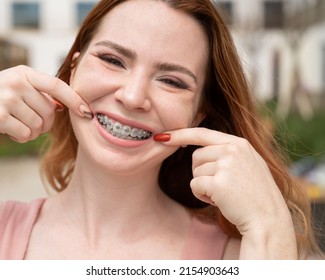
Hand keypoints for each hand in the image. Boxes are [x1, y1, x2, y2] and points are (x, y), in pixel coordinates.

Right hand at [0, 65, 91, 142]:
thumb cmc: (1, 97)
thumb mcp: (21, 86)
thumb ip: (42, 93)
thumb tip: (65, 106)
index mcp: (25, 73)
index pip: (57, 85)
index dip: (74, 99)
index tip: (87, 112)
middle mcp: (16, 82)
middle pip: (49, 111)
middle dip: (46, 122)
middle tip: (33, 121)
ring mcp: (5, 98)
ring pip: (39, 125)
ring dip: (33, 131)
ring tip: (19, 124)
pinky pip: (26, 134)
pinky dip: (22, 137)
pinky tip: (11, 130)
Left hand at [155, 128, 296, 257]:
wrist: (268, 219)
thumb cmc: (255, 194)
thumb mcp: (248, 163)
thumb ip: (228, 152)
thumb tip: (200, 150)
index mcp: (239, 143)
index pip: (202, 133)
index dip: (181, 134)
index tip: (163, 136)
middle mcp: (232, 150)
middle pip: (196, 156)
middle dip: (201, 172)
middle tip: (220, 185)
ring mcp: (226, 165)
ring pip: (195, 172)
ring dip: (203, 185)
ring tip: (224, 194)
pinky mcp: (218, 182)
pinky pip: (194, 185)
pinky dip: (201, 195)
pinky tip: (219, 201)